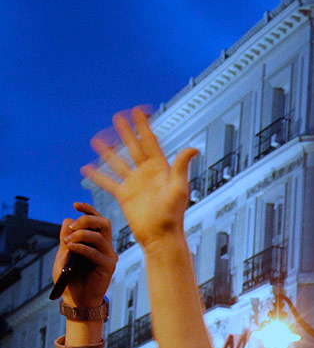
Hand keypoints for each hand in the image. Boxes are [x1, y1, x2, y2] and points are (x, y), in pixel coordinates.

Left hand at [54, 203, 116, 307]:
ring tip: (68, 242)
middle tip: (72, 227)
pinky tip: (71, 248)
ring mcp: (109, 256)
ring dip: (81, 234)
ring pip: (100, 236)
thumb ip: (66, 238)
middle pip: (104, 223)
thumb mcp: (64, 254)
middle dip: (87, 220)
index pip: (98, 220)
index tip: (75, 205)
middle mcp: (106, 247)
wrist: (77, 299)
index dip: (88, 210)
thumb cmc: (71, 278)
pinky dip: (81, 247)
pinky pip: (95, 252)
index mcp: (98, 242)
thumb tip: (67, 220)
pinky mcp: (108, 266)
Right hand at [82, 107, 197, 250]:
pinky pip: (108, 182)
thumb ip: (181, 166)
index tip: (138, 110)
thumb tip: (193, 148)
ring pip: (118, 162)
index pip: (150, 142)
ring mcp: (135, 184)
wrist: (161, 236)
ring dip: (108, 150)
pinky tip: (86, 167)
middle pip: (133, 147)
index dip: (144, 126)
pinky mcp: (124, 196)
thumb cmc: (173, 214)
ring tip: (97, 138)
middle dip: (126, 132)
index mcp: (161, 169)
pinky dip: (97, 176)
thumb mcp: (178, 187)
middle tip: (117, 116)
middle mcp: (147, 173)